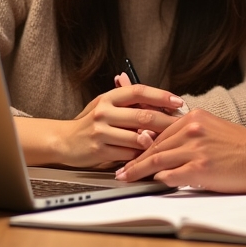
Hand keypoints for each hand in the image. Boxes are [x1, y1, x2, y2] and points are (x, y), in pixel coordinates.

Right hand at [16, 82, 183, 169]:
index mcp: (109, 97)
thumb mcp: (106, 105)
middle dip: (166, 121)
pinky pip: (128, 154)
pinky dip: (141, 155)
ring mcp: (101, 131)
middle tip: (181, 125)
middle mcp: (104, 112)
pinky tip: (150, 155)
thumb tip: (160, 99)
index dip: (161, 96)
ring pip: (138, 137)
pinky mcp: (100, 150)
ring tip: (169, 142)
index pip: (139, 91)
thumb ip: (129, 102)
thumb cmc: (91, 122)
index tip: (178, 101)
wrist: (64, 140)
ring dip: (155, 141)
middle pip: (143, 115)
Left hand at [115, 109, 245, 192]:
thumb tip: (166, 143)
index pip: (160, 130)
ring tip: (126, 178)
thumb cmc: (240, 146)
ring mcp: (195, 148)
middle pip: (155, 146)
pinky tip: (152, 184)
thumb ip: (189, 133)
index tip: (129, 151)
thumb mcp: (213, 128)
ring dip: (138, 171)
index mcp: (194, 117)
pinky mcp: (200, 168)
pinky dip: (159, 180)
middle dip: (135, 159)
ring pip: (157, 160)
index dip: (142, 144)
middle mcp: (192, 129)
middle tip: (120, 169)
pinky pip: (171, 175)